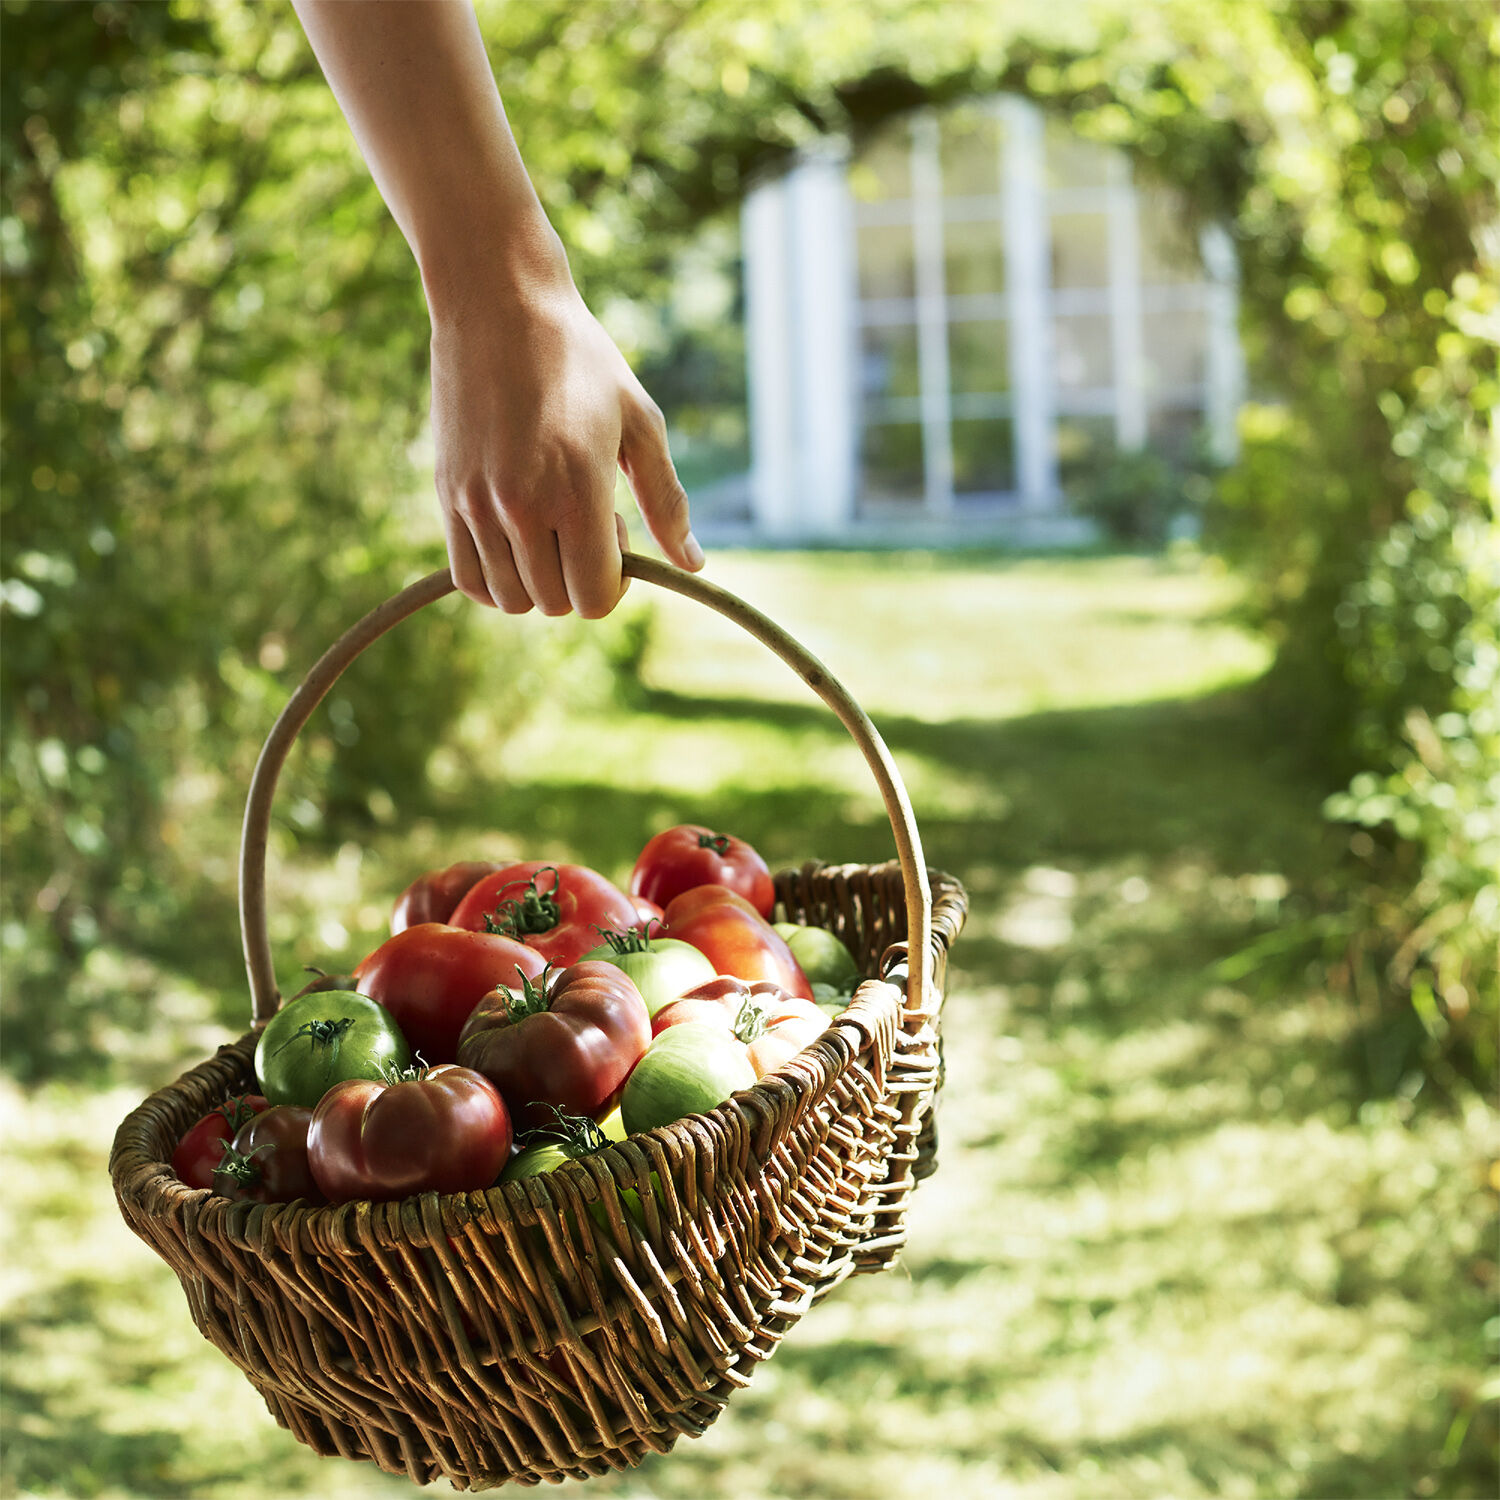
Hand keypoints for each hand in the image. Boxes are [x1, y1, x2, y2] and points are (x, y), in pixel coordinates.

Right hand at [430, 273, 702, 616]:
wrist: (498, 304)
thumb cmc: (581, 360)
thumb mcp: (640, 423)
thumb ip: (667, 501)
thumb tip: (691, 564)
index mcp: (577, 491)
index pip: (594, 597)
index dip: (613, 582)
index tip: (614, 535)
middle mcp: (521, 507)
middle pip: (554, 602)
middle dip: (578, 578)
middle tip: (582, 520)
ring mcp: (477, 504)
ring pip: (510, 598)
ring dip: (538, 579)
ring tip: (547, 522)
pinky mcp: (447, 495)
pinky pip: (468, 579)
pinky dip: (496, 579)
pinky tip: (515, 540)